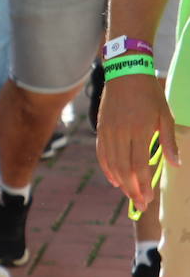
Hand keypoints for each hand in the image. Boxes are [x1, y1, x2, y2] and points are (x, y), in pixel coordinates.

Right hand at [97, 74, 177, 212]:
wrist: (125, 73)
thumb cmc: (149, 94)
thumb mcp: (165, 116)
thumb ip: (169, 141)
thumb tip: (176, 164)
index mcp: (140, 130)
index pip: (140, 165)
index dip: (143, 185)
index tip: (148, 199)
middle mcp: (121, 132)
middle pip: (124, 168)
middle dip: (132, 189)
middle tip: (139, 203)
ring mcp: (108, 130)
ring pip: (111, 162)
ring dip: (120, 181)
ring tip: (128, 193)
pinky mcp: (101, 127)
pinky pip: (101, 152)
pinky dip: (106, 167)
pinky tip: (113, 178)